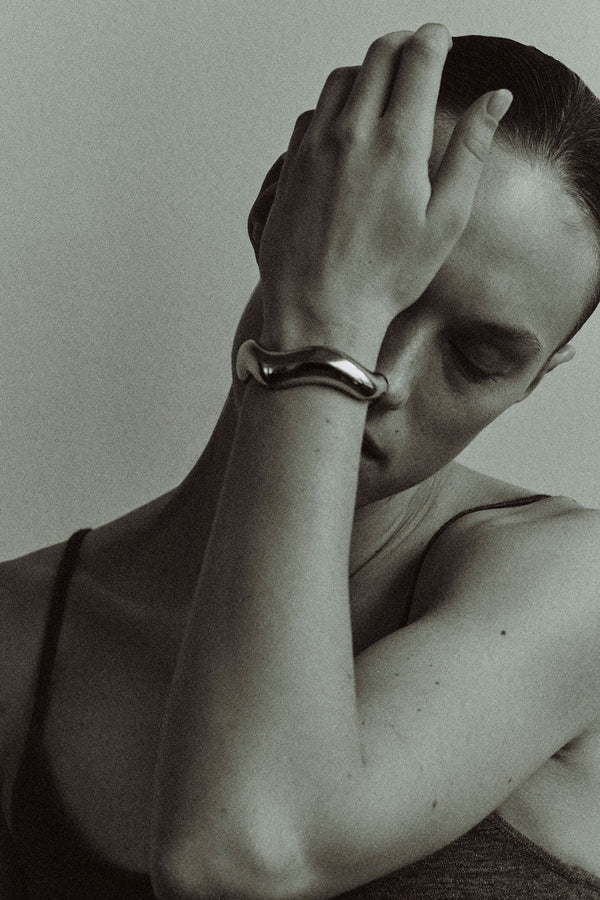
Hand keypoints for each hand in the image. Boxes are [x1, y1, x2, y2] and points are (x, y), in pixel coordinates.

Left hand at [254, 25, 511, 358]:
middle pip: (377, 56)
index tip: (441, 39)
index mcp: (398, 143)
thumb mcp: (445, 220)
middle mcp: (352, 134)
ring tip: (383, 88)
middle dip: (402, 44)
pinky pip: (311, 113)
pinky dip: (333, 105)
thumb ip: (470, 151)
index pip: (418, 58)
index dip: (434, 39)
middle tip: (417, 52)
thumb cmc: (387, 277)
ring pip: (340, 79)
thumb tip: (495, 100)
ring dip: (366, 71)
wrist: (321, 312)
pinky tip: (346, 127)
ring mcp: (315, 147)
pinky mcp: (291, 166)